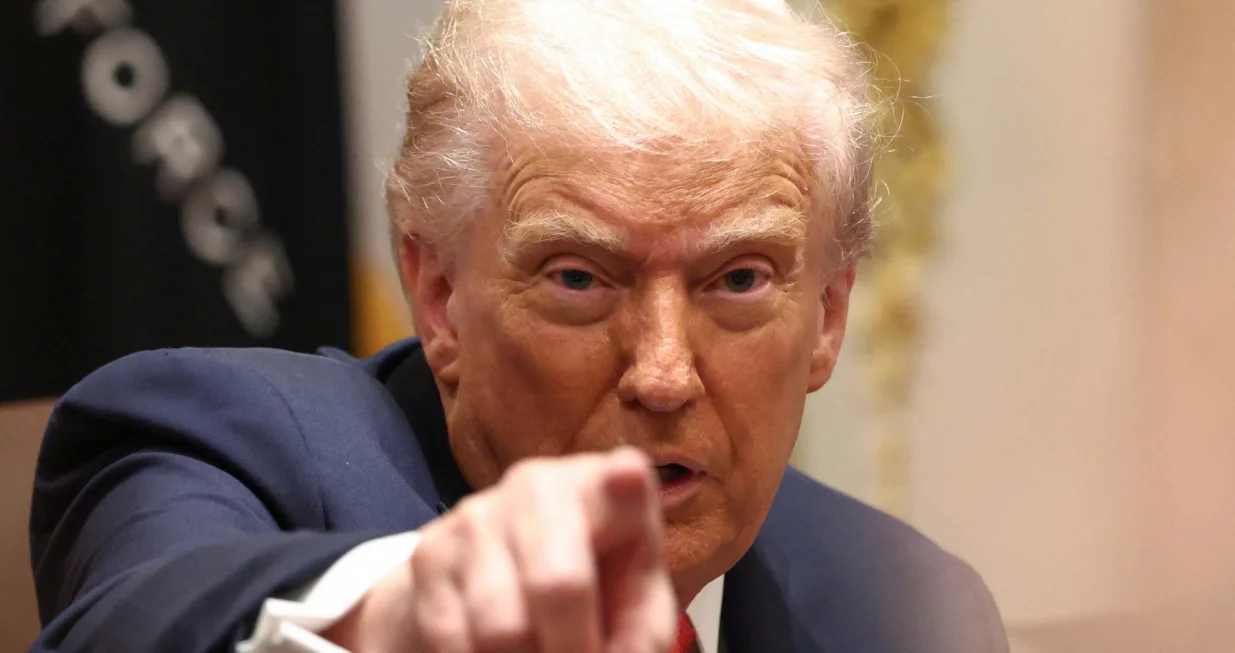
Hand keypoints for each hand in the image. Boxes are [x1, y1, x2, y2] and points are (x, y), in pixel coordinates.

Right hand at [324, 446, 676, 652]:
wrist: (497, 568)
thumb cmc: (592, 582)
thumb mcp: (632, 603)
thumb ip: (641, 632)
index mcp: (604, 488)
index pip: (621, 476)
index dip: (623, 481)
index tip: (628, 476)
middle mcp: (538, 485)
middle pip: (557, 584)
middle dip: (572, 649)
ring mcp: (477, 514)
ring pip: (501, 627)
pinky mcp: (429, 551)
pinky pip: (452, 638)